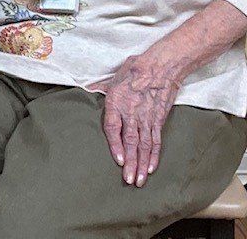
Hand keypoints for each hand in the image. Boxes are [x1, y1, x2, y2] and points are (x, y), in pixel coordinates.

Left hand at [88, 53, 183, 187]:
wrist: (160, 66)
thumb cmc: (134, 70)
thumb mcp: (112, 77)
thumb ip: (100, 87)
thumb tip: (86, 88)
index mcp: (117, 102)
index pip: (114, 127)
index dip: (116, 145)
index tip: (118, 160)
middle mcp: (132, 112)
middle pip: (131, 141)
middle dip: (130, 163)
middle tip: (129, 180)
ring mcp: (147, 117)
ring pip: (144, 145)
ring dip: (142, 163)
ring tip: (139, 180)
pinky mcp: (158, 119)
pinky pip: (156, 140)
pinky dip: (154, 155)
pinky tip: (151, 167)